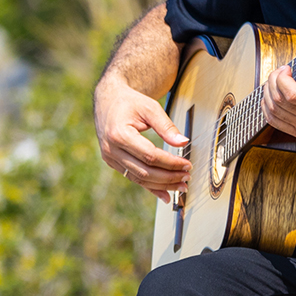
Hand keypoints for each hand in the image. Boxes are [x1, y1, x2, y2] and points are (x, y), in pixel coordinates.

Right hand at [94, 77, 190, 203]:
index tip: (187, 164)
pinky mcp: (112, 162)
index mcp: (119, 134)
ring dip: (162, 185)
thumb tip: (183, 142)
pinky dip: (150, 187)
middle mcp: (112, 149)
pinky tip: (165, 194)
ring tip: (181, 185)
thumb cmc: (129, 102)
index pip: (150, 156)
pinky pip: (133, 177)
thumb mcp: (150, 108)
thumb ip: (167, 126)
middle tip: (187, 177)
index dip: (170, 163)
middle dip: (169, 177)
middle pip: (145, 171)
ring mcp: (110, 158)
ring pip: (139, 178)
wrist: (108, 101)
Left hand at [262, 25, 295, 138]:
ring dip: (268, 92)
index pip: (294, 96)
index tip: (287, 68)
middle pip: (281, 101)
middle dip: (273, 81)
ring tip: (275, 80)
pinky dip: (267, 106)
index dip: (283, 80)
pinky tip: (270, 94)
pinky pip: (274, 121)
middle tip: (280, 71)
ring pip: (274, 111)